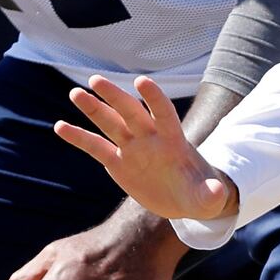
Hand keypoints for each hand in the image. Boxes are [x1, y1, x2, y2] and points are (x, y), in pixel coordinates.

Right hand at [53, 75, 237, 223]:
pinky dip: (79, 137)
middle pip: (131, 113)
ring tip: (76, 93)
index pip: (164, 114)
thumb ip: (212, 195)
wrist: (185, 199)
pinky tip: (60, 126)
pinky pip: (96, 147)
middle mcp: (151, 139)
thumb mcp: (209, 198)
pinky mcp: (118, 162)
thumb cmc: (200, 194)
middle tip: (96, 80)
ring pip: (110, 124)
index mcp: (174, 141)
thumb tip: (220, 194)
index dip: (155, 99)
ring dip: (93, 109)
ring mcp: (133, 149)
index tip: (142, 81)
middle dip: (115, 97)